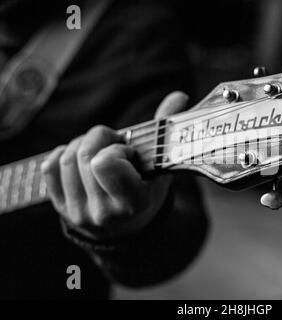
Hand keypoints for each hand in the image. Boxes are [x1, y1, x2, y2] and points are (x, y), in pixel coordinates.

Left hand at [41, 91, 188, 239]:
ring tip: (99, 150)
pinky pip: (50, 167)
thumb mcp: (161, 165)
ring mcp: (79, 212)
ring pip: (66, 159)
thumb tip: (179, 96)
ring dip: (82, 144)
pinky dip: (64, 153)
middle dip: (99, 138)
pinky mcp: (61, 208)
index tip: (128, 153)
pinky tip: (81, 158)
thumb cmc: (148, 189)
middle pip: (84, 156)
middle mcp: (103, 212)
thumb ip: (166, 130)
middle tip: (113, 145)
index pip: (105, 164)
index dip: (115, 149)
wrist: (127, 225)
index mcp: (133, 203)